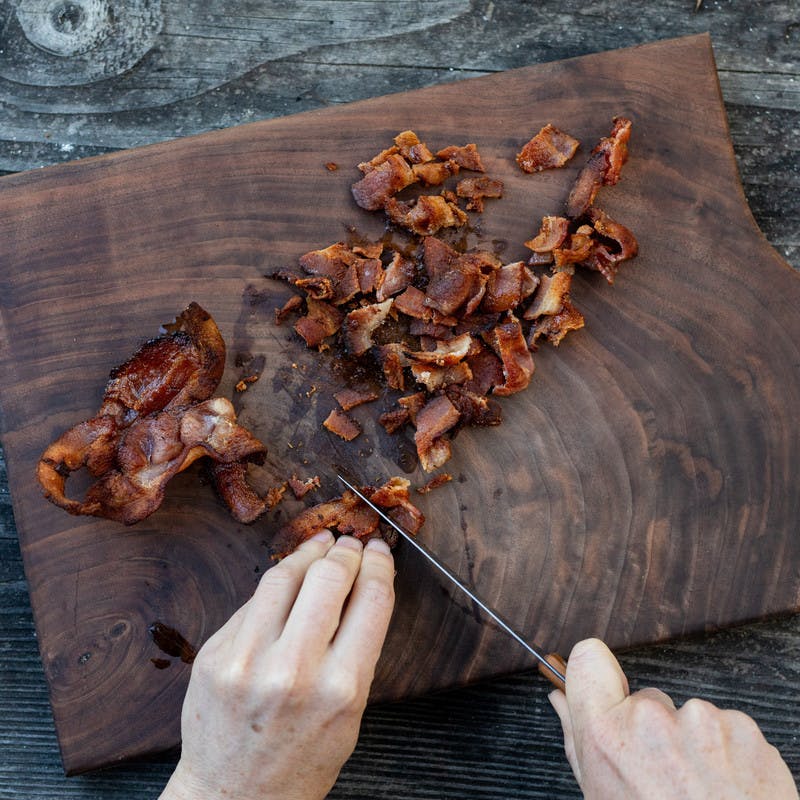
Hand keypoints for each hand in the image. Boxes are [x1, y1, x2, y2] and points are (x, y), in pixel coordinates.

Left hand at [160, 530, 394, 799]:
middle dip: (346, 552)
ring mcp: (246, 660)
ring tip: (320, 546)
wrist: (233, 798)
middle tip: (352, 544)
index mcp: (340, 689)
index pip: (371, 600)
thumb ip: (358, 650)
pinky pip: (252, 603)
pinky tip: (288, 580)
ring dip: (307, 554)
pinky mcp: (214, 655)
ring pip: (282, 577)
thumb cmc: (301, 761)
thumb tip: (364, 585)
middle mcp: (292, 670)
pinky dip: (276, 586)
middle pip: (328, 577)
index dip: (380, 565)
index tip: (380, 551)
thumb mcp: (350, 713)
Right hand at [549, 638, 797, 798]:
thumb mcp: (603, 797)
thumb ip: (579, 741)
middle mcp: (650, 719)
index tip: (608, 688)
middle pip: (646, 701)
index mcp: (606, 736)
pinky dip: (727, 753)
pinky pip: (725, 728)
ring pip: (687, 717)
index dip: (596, 673)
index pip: (588, 659)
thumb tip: (559, 698)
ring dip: (693, 745)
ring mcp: (699, 719)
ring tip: (701, 790)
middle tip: (666, 778)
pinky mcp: (741, 728)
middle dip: (655, 731)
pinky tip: (727, 788)